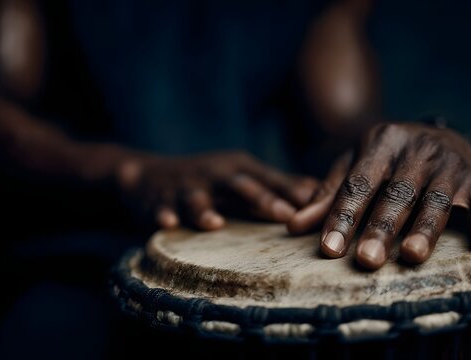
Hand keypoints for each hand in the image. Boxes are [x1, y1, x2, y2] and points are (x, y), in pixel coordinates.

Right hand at [117, 151, 317, 229]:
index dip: (294, 192)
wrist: (147, 175)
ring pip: (196, 198)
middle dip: (263, 199)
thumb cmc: (208, 180)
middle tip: (286, 216)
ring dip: (204, 210)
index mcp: (237, 168)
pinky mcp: (158, 201)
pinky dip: (164, 215)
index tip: (323, 205)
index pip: (270, 179)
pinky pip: (160, 209)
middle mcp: (214, 174)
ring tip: (214, 223)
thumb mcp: (241, 175)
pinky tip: (167, 224)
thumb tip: (322, 192)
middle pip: (240, 186)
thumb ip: (277, 185)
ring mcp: (185, 187)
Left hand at [288, 122, 470, 268]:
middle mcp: (416, 151)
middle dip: (382, 228)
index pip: (358, 184)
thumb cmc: (386, 158)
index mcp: (380, 143)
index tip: (329, 249)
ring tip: (412, 257)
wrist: (437, 131)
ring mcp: (450, 164)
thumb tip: (292, 226)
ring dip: (426, 229)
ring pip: (437, 199)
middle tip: (368, 261)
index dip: (342, 217)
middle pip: (397, 194)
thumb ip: (328, 196)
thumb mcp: (354, 166)